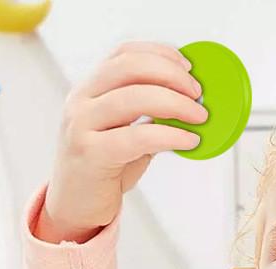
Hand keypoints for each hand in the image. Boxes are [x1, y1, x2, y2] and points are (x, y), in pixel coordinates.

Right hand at [35, 41, 206, 243]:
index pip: (124, 54)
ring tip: (199, 117)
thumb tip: (191, 106)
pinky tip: (189, 141)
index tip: (189, 68)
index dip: (160, 54)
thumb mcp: (126, 135)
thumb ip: (148, 118)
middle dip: (171, 76)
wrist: (75, 206)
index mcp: (90, 89)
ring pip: (133, 97)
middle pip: (129, 68)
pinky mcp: (91, 153)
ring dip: (175, 102)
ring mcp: (82, 124)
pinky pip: (136, 137)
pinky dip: (168, 135)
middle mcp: (82, 100)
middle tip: (198, 95)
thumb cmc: (104, 170)